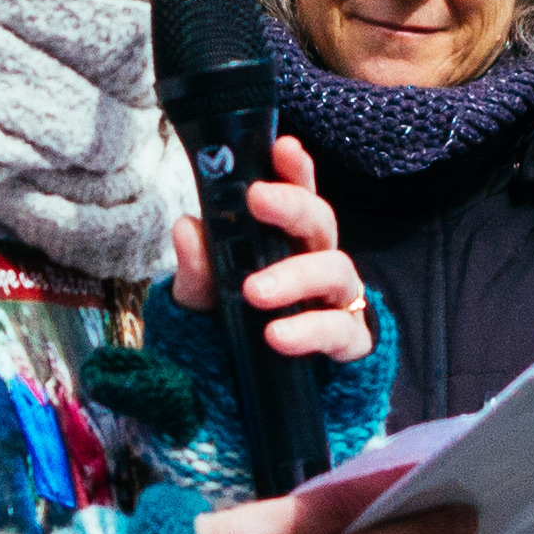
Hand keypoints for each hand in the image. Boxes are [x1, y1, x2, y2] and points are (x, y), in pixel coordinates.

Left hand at [168, 135, 373, 364]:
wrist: (257, 386)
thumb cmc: (237, 322)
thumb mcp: (205, 297)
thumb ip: (198, 268)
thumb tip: (186, 228)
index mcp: (287, 238)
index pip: (298, 192)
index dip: (295, 168)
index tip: (282, 147)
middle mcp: (318, 259)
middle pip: (320, 220)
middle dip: (292, 205)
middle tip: (257, 199)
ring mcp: (338, 298)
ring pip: (336, 270)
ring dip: (295, 275)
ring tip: (254, 292)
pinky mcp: (348, 338)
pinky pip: (340, 329)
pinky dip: (310, 330)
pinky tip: (278, 336)